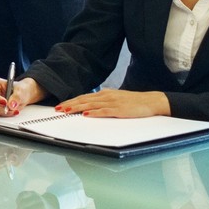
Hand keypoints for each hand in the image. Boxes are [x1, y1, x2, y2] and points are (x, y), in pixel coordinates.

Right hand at [0, 76, 44, 116]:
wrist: (24, 95)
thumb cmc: (21, 89)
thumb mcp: (21, 90)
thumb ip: (16, 97)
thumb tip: (11, 105)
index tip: (4, 102)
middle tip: (10, 108)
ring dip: (2, 112)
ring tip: (13, 110)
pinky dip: (3, 115)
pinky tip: (11, 112)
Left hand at [55, 89, 170, 117]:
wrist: (151, 101)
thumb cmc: (134, 101)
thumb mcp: (116, 98)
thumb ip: (104, 101)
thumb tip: (91, 105)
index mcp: (105, 93)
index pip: (84, 97)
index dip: (71, 101)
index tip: (61, 104)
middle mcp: (107, 96)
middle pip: (84, 100)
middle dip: (70, 104)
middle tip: (58, 108)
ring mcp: (113, 103)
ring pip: (91, 104)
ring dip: (77, 107)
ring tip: (66, 111)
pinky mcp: (120, 110)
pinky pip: (104, 111)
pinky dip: (94, 112)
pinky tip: (86, 114)